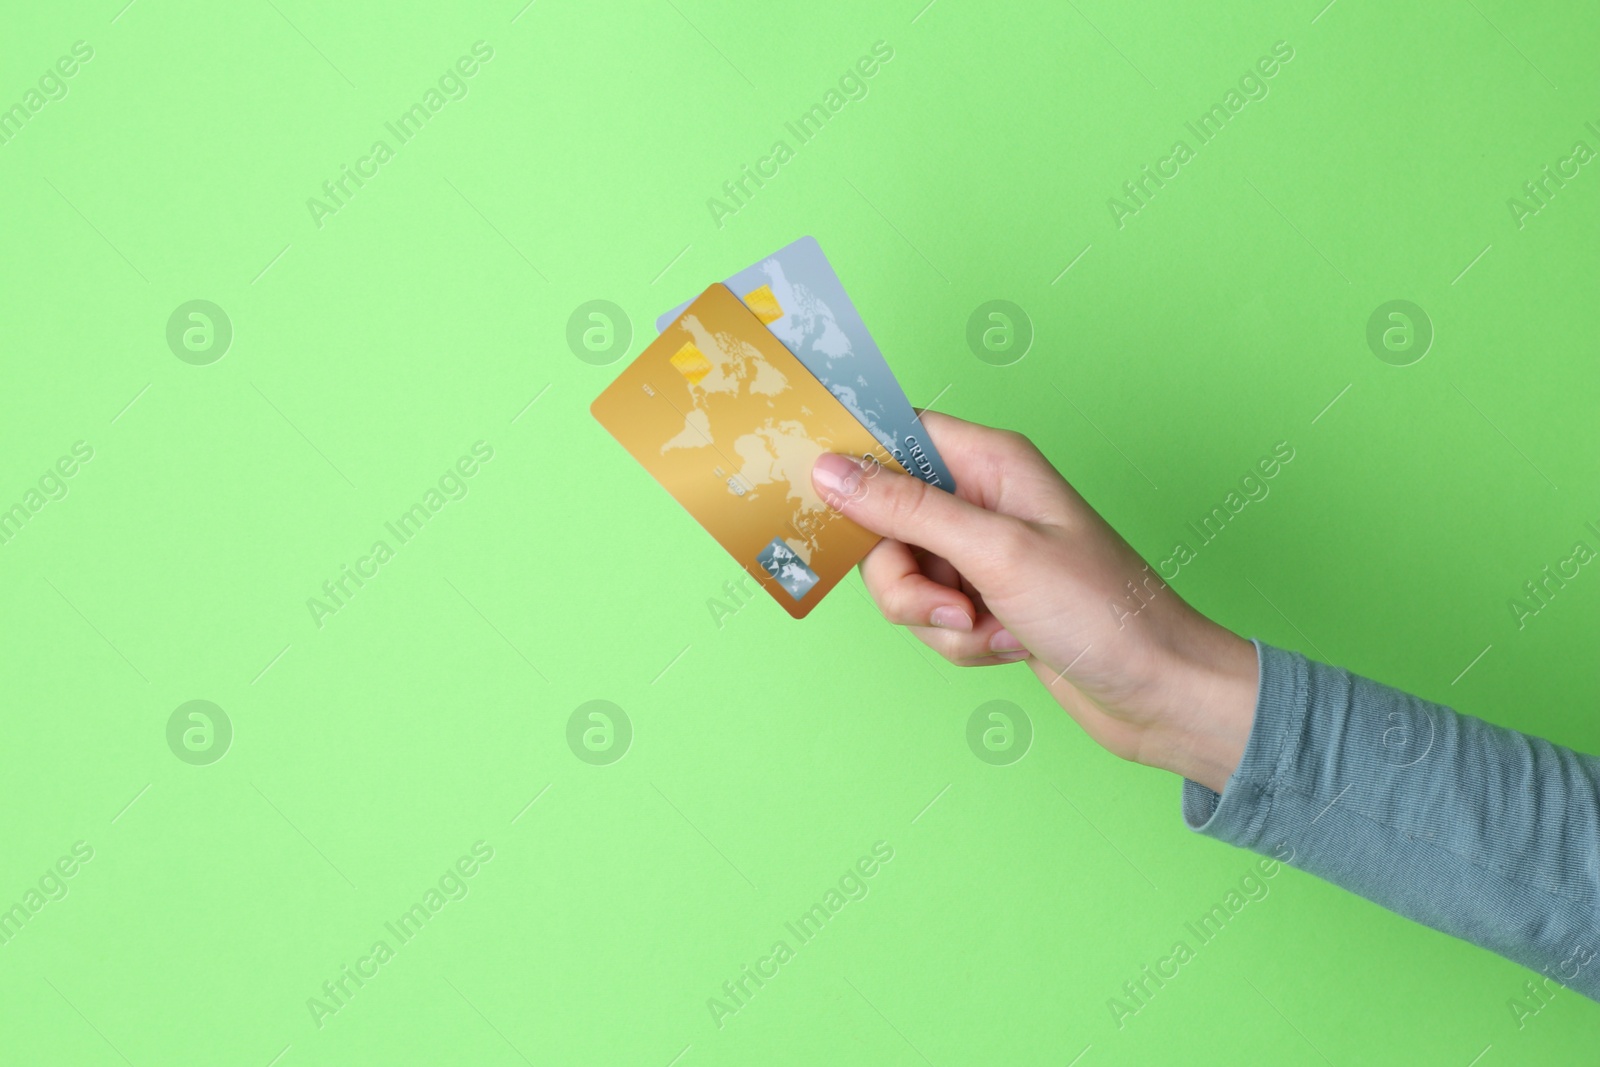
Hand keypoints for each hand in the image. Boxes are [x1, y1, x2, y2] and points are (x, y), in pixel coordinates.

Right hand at [810, 410, 1259, 792]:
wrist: (1158, 694)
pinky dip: (959, 642)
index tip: (819, 498)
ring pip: (901, 578)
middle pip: (884, 522)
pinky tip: (1009, 647)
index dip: (854, 463)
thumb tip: (832, 470)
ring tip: (992, 631)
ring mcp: (981, 554)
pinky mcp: (984, 602)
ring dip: (936, 619)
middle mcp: (982, 499)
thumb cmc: (1103, 612)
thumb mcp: (996, 553)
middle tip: (952, 603)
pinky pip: (930, 617)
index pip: (896, 434)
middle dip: (905, 578)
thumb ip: (907, 509)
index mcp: (991, 462)